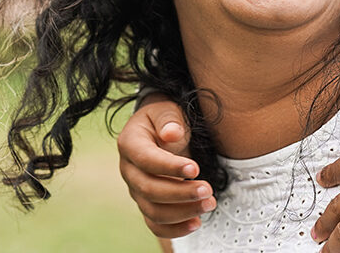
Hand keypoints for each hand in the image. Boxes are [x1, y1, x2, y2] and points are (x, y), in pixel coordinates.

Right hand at [118, 92, 215, 237]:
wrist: (161, 131)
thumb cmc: (166, 119)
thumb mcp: (167, 110)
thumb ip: (169, 119)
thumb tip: (171, 133)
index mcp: (129, 143)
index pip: (145, 159)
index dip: (169, 167)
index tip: (195, 169)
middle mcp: (128, 170)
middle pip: (148, 189)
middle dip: (180, 193)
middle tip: (208, 190)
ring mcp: (136, 190)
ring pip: (153, 211)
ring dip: (183, 212)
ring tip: (210, 204)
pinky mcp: (147, 204)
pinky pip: (156, 224)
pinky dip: (175, 229)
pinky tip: (197, 222)